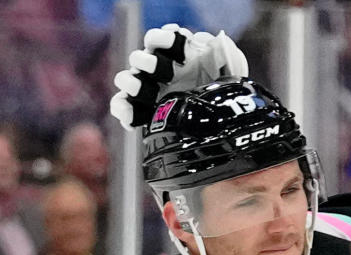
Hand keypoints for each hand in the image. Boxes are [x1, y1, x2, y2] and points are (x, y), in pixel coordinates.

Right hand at [110, 24, 248, 128]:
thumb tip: (210, 41)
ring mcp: (146, 89)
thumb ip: (222, 52)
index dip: (164, 39)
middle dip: (149, 63)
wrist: (218, 120)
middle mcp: (155, 70)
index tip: (177, 42)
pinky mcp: (140, 110)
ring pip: (126, 79)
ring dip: (133, 83)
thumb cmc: (219, 91)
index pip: (157, 39)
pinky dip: (124, 112)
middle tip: (166, 74)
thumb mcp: (228, 70)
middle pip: (139, 58)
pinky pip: (122, 106)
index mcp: (172, 56)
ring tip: (147, 93)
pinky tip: (131, 120)